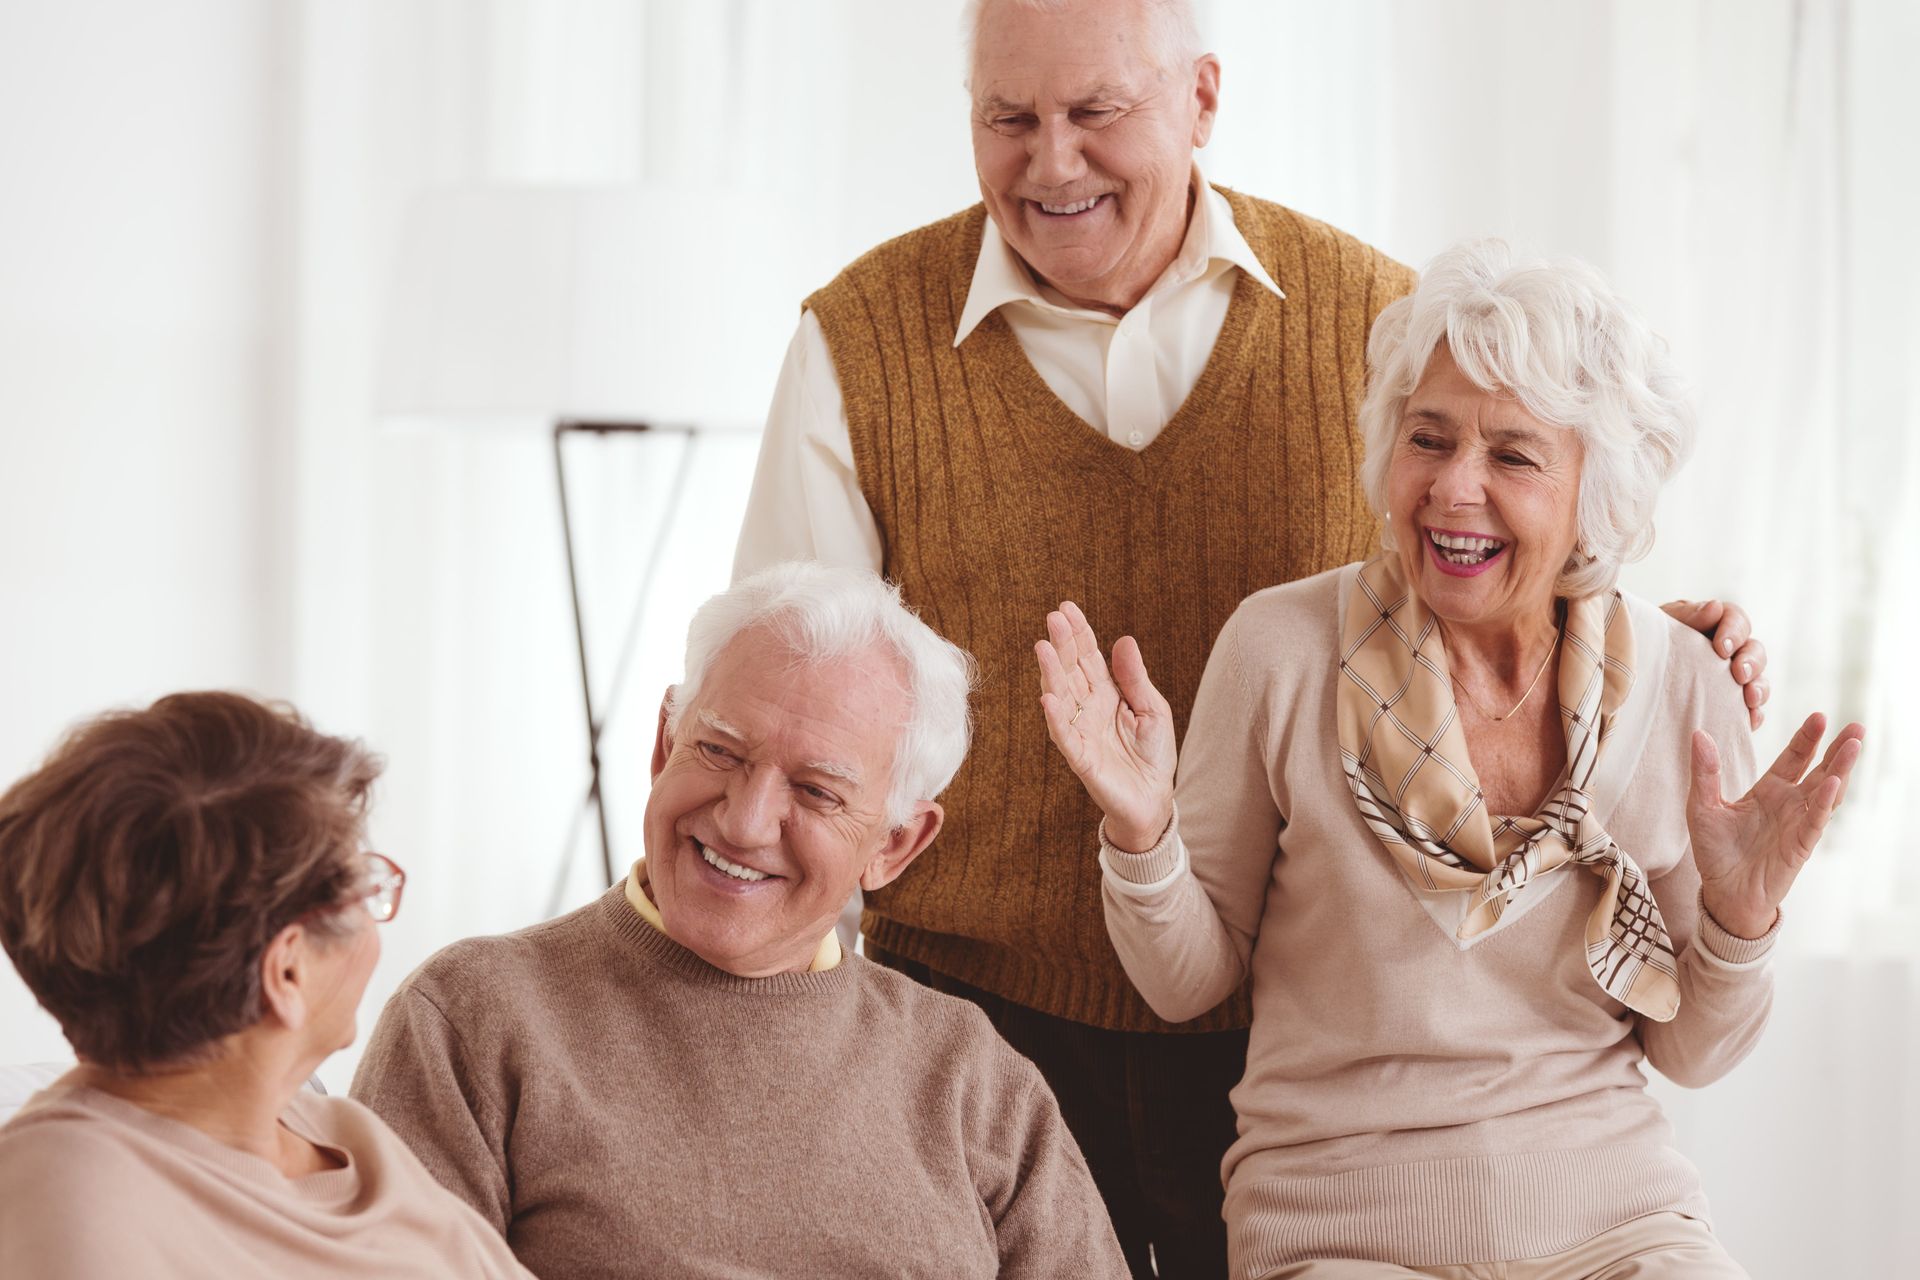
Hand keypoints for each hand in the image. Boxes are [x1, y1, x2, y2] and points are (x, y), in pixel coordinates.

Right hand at [1034, 601, 1175, 852]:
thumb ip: (1135, 678)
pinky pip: (1065, 736)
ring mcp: (1081, 732)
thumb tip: (1123, 639)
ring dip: (1051, 673)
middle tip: (1052, 619)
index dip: (1079, 633)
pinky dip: (1055, 718)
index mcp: (1106, 694)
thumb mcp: (1153, 709)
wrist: (1154, 801)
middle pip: (1071, 671)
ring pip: (1061, 697)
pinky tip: (1048, 698)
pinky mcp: (1081, 758)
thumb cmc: (1152, 755)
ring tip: (1043, 648)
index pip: (1088, 657)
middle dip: (1062, 644)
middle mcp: (1088, 709)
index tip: (1067, 608)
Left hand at [1662, 598, 1768, 728]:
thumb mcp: (1663, 624)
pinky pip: (1751, 710)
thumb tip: (1714, 608)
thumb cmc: (1649, 643)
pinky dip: (1754, 715)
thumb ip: (1688, 615)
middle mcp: (1729, 650)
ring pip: (1758, 679)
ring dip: (1759, 688)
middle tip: (1740, 674)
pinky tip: (1749, 721)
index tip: (1722, 648)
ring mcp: (1732, 678)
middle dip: (1751, 662)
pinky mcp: (1731, 704)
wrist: (1631, 676)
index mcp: (1713, 624)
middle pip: (1754, 650)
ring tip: (1750, 700)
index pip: (1735, 619)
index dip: (1734, 631)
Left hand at [1688, 713, 1864, 937]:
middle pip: (1819, 770)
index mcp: (1768, 791)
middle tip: (1856, 726)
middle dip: (1837, 749)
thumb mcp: (1702, 807)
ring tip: (1854, 745)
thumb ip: (1704, 772)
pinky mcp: (1800, 846)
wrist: (1722, 893)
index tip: (1819, 716)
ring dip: (1841, 769)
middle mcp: (1789, 804)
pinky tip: (1833, 783)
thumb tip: (1699, 734)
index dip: (1807, 739)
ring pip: (1827, 792)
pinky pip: (1816, 820)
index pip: (1793, 758)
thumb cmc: (1714, 851)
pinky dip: (1825, 801)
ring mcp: (1798, 824)